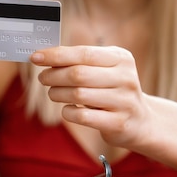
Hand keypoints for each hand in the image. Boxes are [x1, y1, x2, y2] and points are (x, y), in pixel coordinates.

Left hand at [31, 45, 150, 148]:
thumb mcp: (105, 70)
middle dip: (53, 75)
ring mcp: (124, 102)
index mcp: (121, 58)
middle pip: (78, 74)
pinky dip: (68, 112)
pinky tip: (67, 109)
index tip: (35, 57)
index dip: (56, 55)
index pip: (83, 53)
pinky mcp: (118, 123)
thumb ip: (80, 62)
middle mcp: (126, 78)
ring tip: (53, 93)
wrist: (140, 121)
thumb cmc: (113, 90)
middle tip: (43, 78)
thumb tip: (44, 56)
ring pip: (78, 95)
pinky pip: (82, 116)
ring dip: (57, 93)